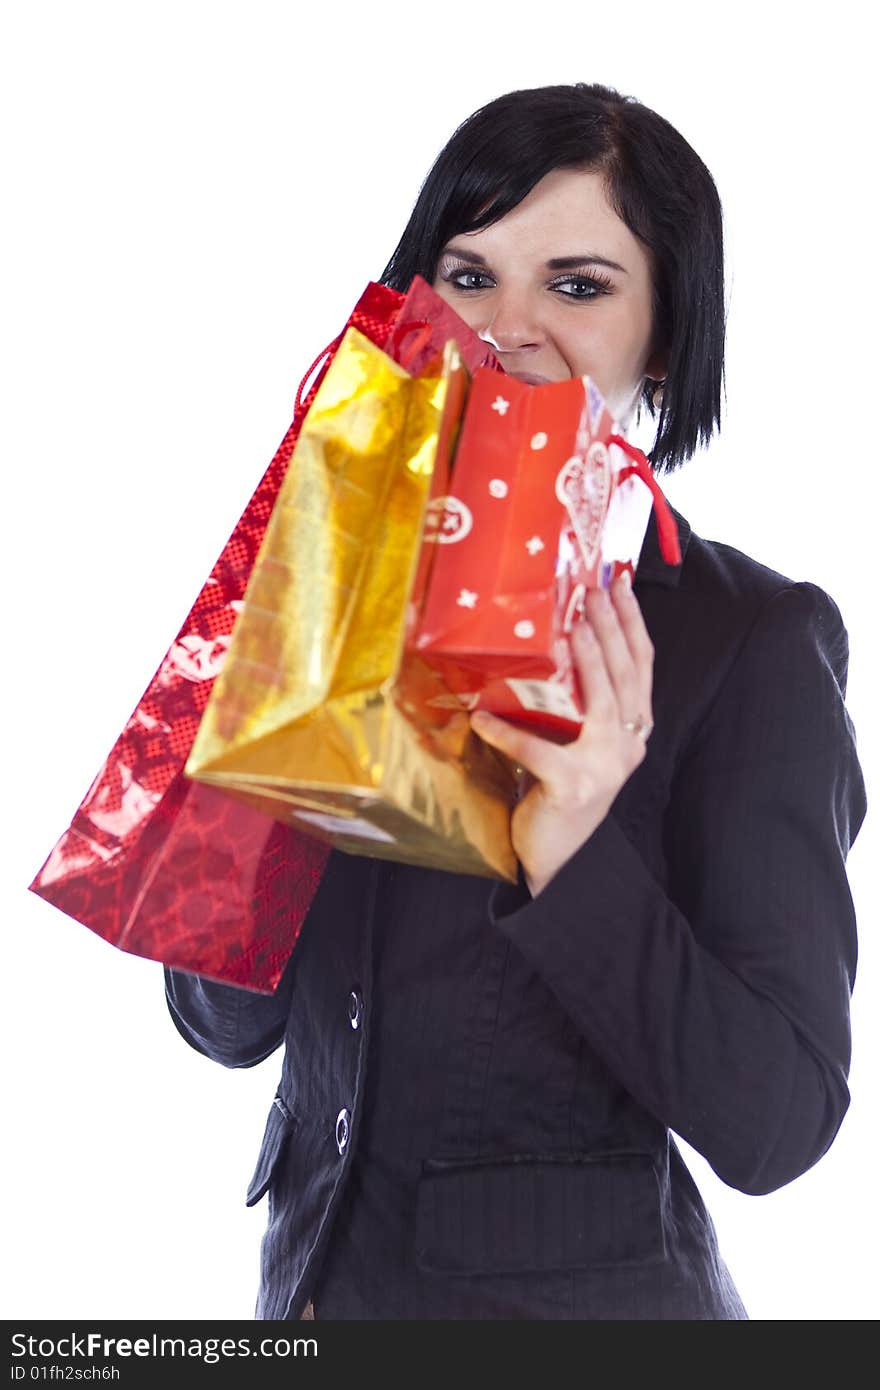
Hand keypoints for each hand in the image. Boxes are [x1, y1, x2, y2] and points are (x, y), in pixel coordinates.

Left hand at [469, 572, 654, 896]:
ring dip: (589, 658)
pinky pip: (538, 751)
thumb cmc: (560, 789)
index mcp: (633, 730)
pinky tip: (483, 718)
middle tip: (593, 589)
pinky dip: (508, 733)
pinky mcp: (572, 786)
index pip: (641, 666)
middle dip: (612, 626)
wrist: (558, 857)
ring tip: (571, 624)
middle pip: (627, 675)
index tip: (617, 583)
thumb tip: (550, 645)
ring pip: (603, 701)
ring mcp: (605, 767)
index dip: (632, 622)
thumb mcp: (578, 741)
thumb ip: (577, 704)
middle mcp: (628, 745)